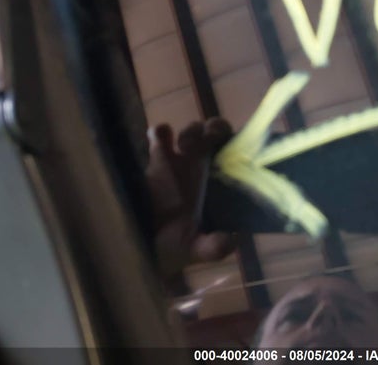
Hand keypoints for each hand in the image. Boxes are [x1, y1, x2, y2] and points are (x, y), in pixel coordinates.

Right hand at [146, 118, 235, 283]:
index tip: (234, 147)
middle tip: (210, 138)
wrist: (139, 247)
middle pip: (217, 134)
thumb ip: (212, 247)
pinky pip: (159, 135)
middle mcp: (202, 169)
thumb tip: (232, 241)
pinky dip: (161, 131)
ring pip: (192, 131)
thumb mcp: (193, 249)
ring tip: (185, 146)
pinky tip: (160, 140)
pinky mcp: (155, 159)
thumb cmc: (171, 248)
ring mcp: (179, 162)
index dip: (238, 146)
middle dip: (216, 128)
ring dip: (192, 131)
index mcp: (217, 184)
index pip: (236, 155)